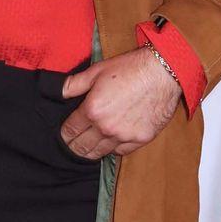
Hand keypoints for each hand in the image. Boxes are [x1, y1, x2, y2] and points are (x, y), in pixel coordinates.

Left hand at [59, 48, 181, 158]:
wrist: (163, 72)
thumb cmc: (131, 68)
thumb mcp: (96, 71)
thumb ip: (73, 85)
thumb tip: (56, 92)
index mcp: (92, 111)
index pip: (70, 130)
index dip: (64, 133)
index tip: (65, 134)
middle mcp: (106, 127)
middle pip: (82, 146)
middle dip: (74, 146)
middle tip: (71, 146)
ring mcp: (124, 136)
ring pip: (100, 152)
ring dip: (91, 151)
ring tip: (86, 150)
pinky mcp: (140, 139)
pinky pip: (121, 152)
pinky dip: (113, 149)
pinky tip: (109, 144)